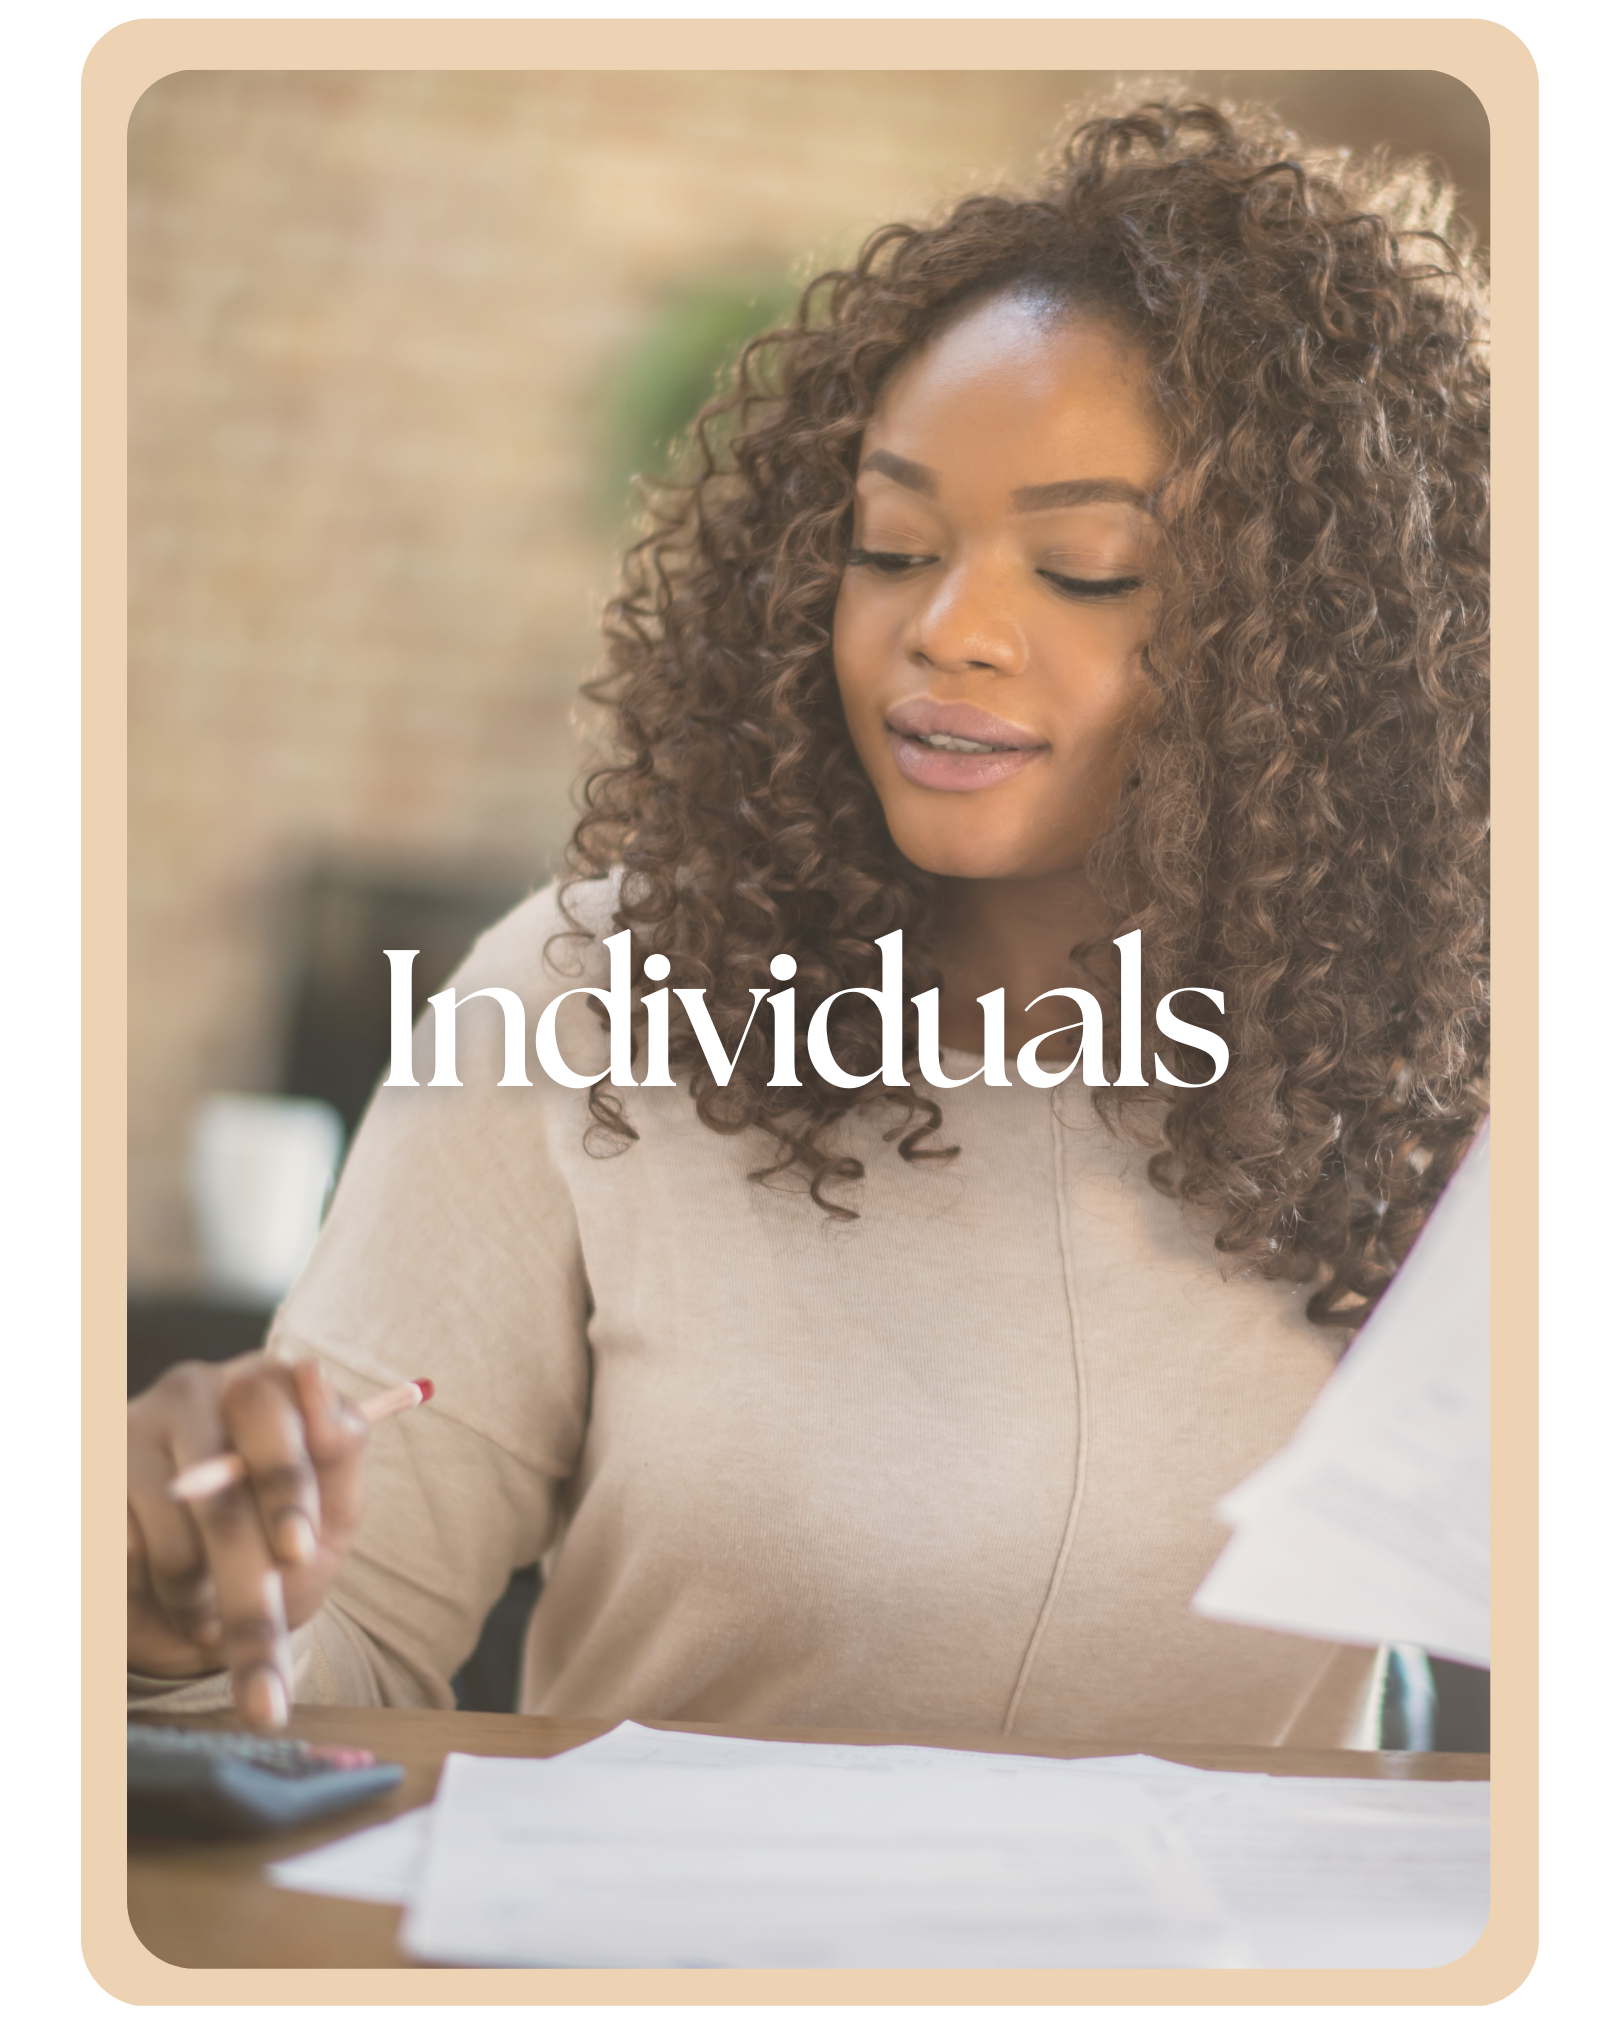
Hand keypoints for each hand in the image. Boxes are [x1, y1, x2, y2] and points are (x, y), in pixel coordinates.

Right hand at [127, 1353, 367, 1728]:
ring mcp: (129, 1435)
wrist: (209, 1609)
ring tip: (214, 1616)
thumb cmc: (282, 1541)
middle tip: (264, 1634)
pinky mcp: (91, 1487)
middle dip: (245, 1570)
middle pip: (215, 1485)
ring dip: (200, 1600)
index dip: (284, 1483)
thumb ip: (337, 1446)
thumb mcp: (332, 1503)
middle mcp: (191, 1393)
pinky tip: (166, 1597)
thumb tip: (309, 1372)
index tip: (298, 1551)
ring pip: (171, 1539)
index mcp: (260, 1383)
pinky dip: (155, 1599)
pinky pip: (125, 1559)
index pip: (266, 1409)